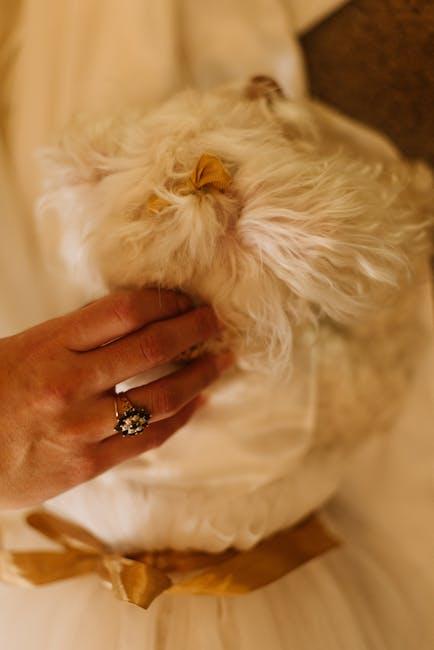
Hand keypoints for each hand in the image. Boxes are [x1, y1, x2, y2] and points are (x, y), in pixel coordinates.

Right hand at [0, 289, 231, 508]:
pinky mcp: (87, 465)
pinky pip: (148, 438)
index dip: (165, 301)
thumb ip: (74, 337)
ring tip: (219, 362)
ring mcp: (81, 427)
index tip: (185, 299)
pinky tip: (197, 403)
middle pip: (153, 347)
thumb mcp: (22, 348)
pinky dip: (180, 418)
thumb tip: (134, 321)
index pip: (125, 311)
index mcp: (50, 345)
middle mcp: (70, 383)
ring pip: (162, 396)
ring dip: (199, 375)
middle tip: (216, 321)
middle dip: (194, 329)